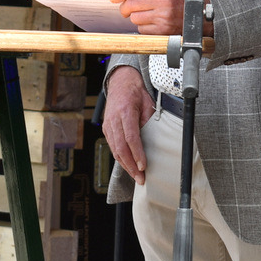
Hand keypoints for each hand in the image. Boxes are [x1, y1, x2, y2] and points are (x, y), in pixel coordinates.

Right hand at [102, 66, 154, 184]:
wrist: (121, 82)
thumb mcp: (148, 102)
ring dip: (125, 165)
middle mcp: (114, 119)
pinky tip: (128, 165)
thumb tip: (154, 139)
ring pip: (115, 150)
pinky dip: (120, 158)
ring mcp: (108, 124)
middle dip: (131, 166)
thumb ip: (149, 120)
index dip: (137, 154)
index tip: (144, 165)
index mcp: (125, 111)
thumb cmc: (136, 92)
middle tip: (141, 178)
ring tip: (136, 176)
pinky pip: (112, 146)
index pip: (131, 137)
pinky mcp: (106, 128)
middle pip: (121, 148)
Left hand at [110, 0, 210, 35]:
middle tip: (126, 8)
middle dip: (124, 7)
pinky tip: (153, 21)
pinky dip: (144, 26)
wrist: (203, 11)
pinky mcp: (164, 30)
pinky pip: (143, 29)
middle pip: (130, 5)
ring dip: (136, 17)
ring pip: (135, 18)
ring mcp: (164, 17)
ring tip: (145, 13)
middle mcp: (164, 0)